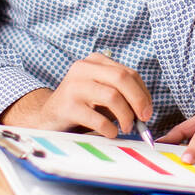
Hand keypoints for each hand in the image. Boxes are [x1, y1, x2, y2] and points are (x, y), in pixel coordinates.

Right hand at [1, 54, 152, 136]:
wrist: (46, 118)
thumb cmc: (81, 107)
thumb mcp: (102, 95)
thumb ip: (122, 96)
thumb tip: (145, 111)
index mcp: (95, 62)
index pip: (128, 73)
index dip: (143, 93)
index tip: (147, 111)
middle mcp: (83, 68)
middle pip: (122, 79)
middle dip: (138, 100)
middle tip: (143, 119)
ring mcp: (74, 86)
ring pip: (112, 96)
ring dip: (125, 116)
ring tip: (126, 127)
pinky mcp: (67, 106)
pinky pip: (98, 118)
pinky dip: (110, 129)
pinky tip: (110, 133)